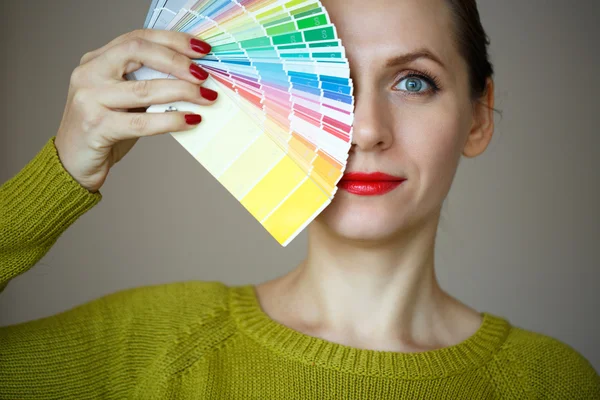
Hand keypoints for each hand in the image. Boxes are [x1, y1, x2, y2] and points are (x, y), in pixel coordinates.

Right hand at [54, 29, 217, 192]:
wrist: (72, 163)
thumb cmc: (103, 129)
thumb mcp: (123, 100)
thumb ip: (147, 83)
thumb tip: (193, 78)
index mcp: (97, 60)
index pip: (138, 38)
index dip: (172, 40)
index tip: (201, 49)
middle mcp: (89, 74)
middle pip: (138, 52)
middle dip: (177, 61)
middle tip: (204, 75)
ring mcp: (89, 99)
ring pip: (144, 89)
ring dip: (182, 91)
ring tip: (206, 97)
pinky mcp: (96, 127)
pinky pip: (141, 122)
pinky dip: (171, 120)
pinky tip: (191, 120)